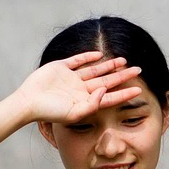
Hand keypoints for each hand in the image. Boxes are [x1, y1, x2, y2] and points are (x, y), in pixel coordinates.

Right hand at [13, 51, 142, 124]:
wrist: (28, 102)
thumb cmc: (50, 112)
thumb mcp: (74, 114)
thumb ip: (92, 104)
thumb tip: (105, 91)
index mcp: (86, 101)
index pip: (110, 97)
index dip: (124, 94)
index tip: (139, 90)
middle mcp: (81, 89)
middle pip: (107, 81)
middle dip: (122, 76)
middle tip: (138, 70)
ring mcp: (71, 78)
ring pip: (95, 70)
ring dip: (109, 65)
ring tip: (124, 60)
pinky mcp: (61, 67)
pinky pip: (77, 60)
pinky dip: (88, 57)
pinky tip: (99, 54)